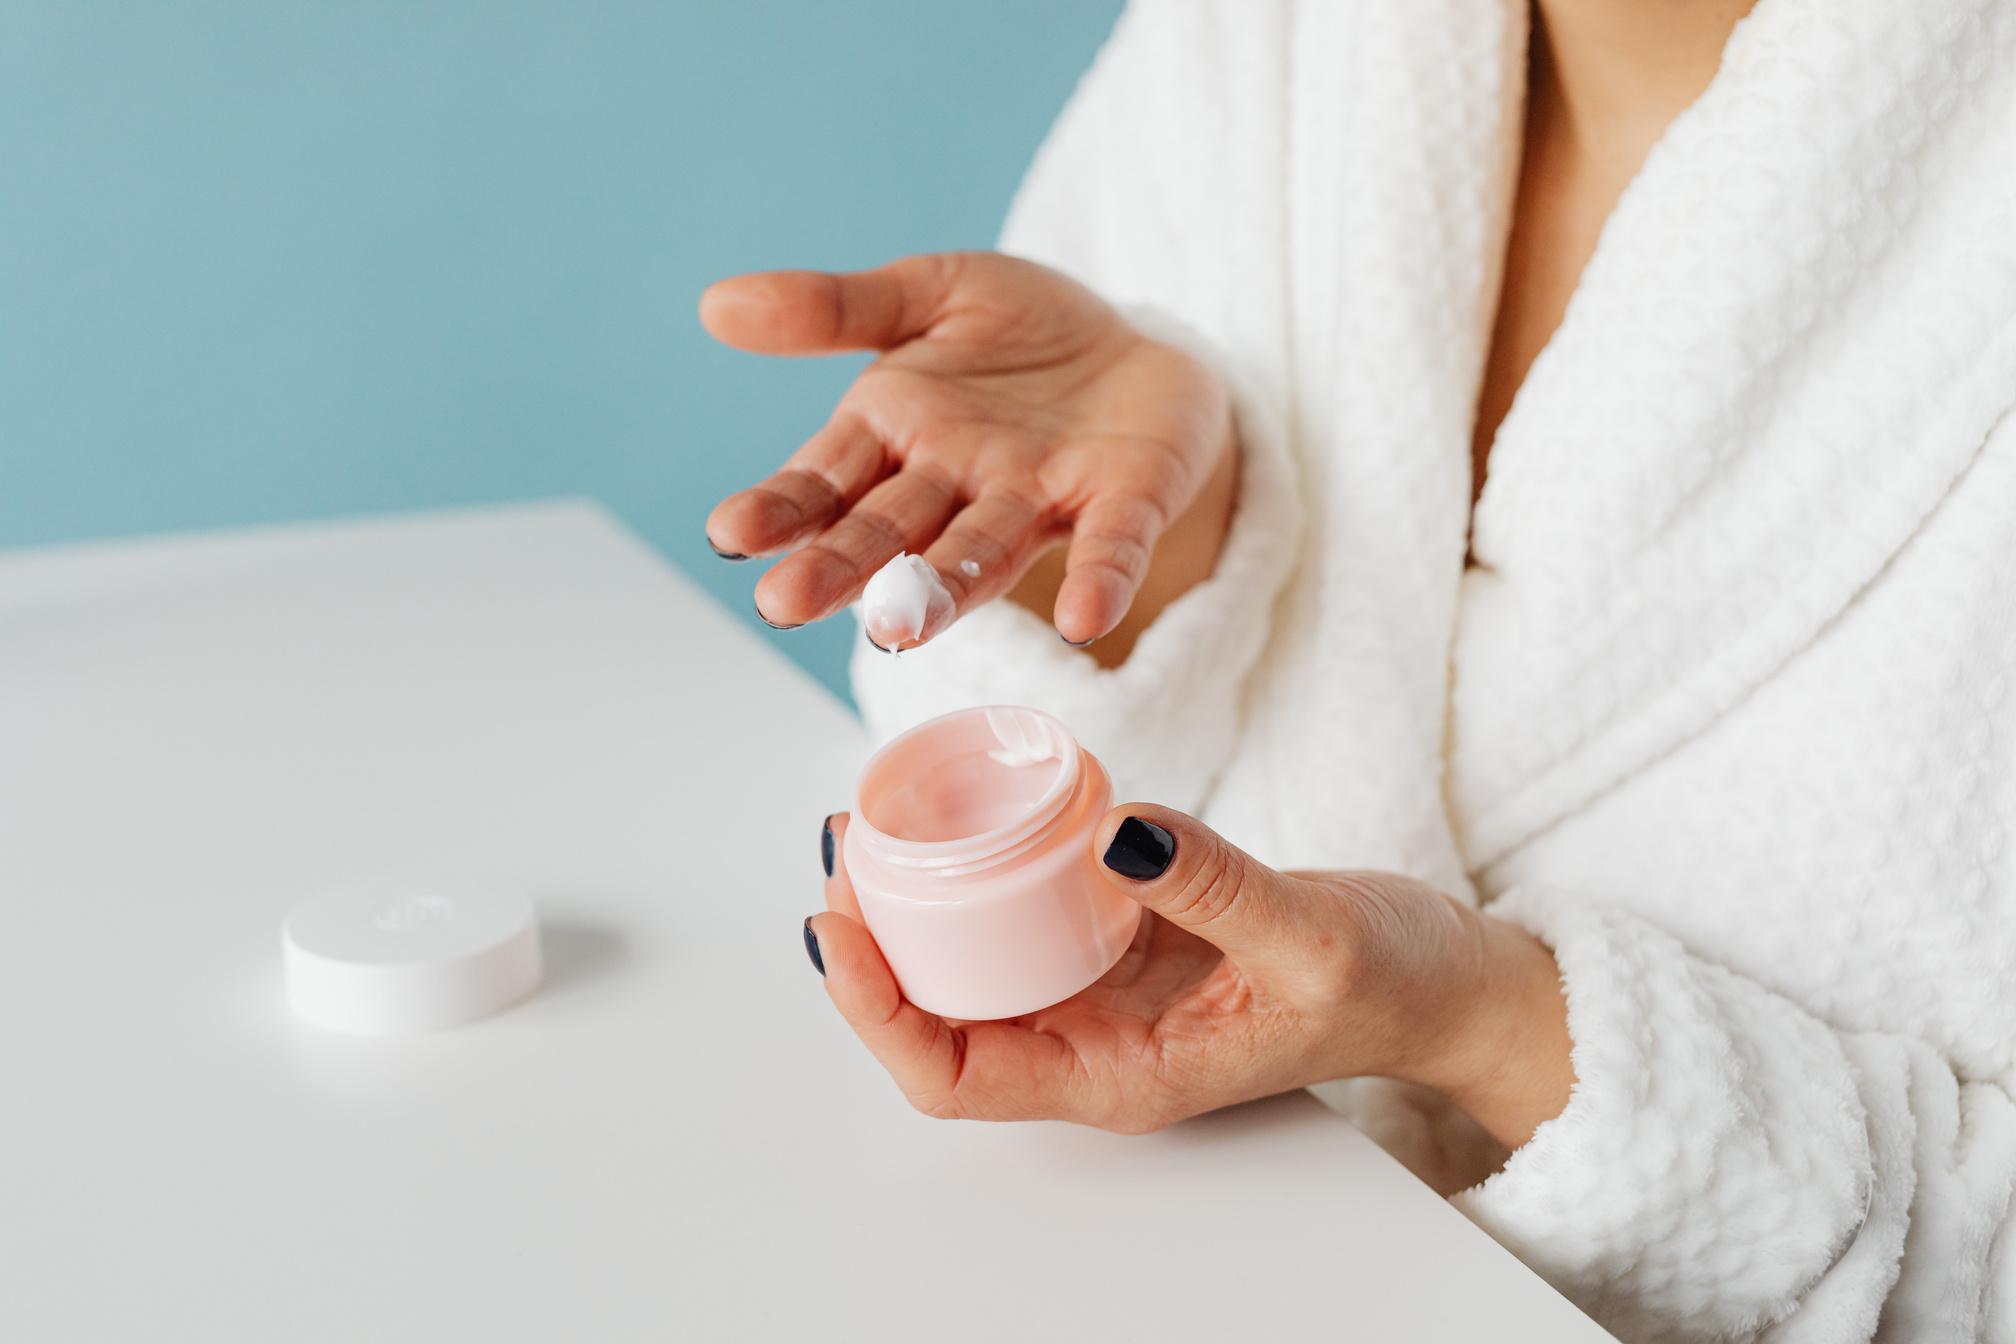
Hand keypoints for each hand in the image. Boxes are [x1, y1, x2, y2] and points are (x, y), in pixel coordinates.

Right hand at [700, 252, 1236, 652]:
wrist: (1142, 343)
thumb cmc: (1022, 335)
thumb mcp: (929, 292)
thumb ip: (835, 307)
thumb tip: (716, 304)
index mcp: (895, 433)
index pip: (827, 479)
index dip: (782, 507)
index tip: (730, 533)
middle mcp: (955, 484)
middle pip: (890, 532)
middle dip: (842, 567)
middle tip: (784, 604)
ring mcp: (1038, 499)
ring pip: (981, 554)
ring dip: (941, 592)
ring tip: (897, 629)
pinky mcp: (1124, 502)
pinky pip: (1108, 547)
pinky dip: (1097, 583)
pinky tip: (1082, 618)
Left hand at [808, 806, 1574, 1146]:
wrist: (1439, 982)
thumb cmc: (1390, 985)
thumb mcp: (1313, 937)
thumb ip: (1218, 887)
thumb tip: (1120, 834)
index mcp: (1119, 1075)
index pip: (953, 1074)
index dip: (877, 1010)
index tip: (841, 924)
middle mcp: (1092, 1041)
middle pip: (937, 1015)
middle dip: (872, 942)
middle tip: (845, 840)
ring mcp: (1103, 992)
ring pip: (971, 961)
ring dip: (914, 899)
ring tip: (875, 817)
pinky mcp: (1123, 938)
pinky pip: (1025, 909)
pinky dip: (980, 865)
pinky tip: (964, 805)